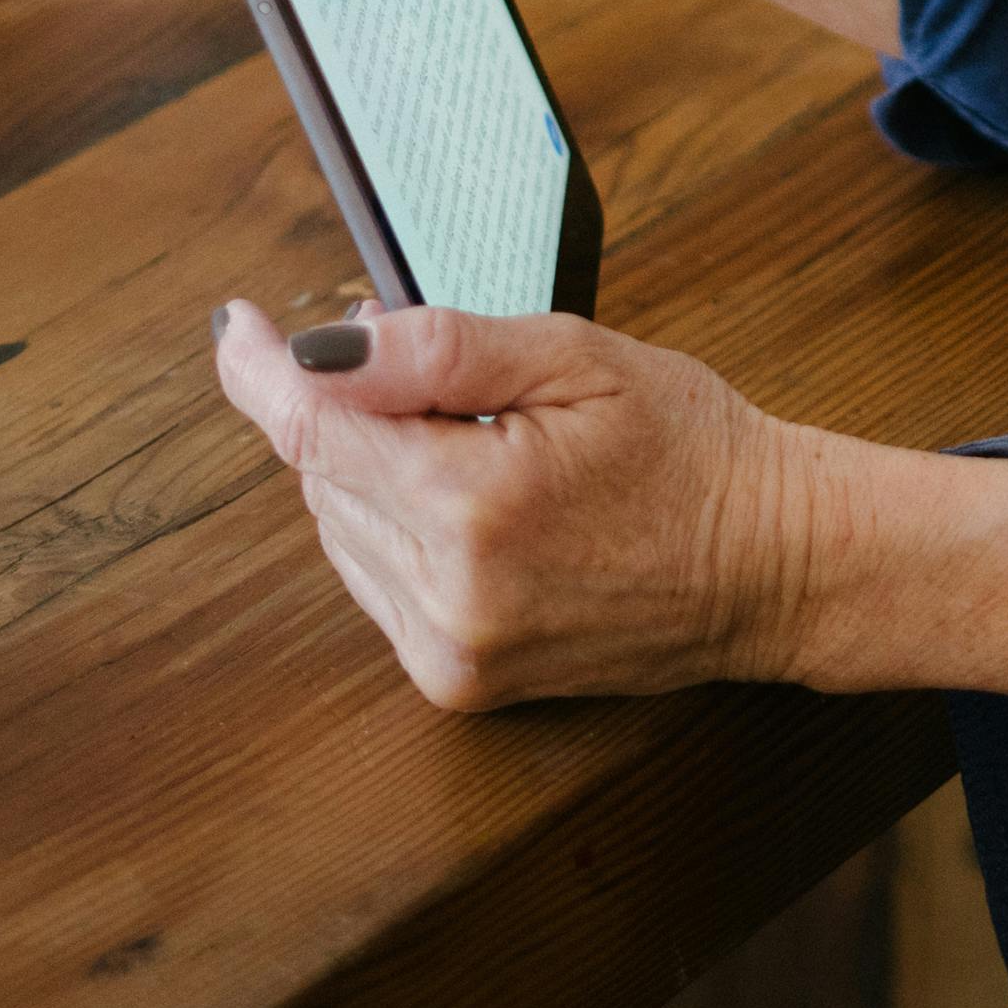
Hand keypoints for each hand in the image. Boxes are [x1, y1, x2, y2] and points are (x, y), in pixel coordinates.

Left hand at [214, 299, 816, 709]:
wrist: (771, 565)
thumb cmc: (692, 448)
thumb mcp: (580, 358)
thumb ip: (441, 350)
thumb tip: (325, 348)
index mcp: (474, 504)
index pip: (315, 429)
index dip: (264, 369)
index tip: (237, 325)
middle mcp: (447, 595)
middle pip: (325, 477)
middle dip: (354, 409)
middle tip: (437, 371)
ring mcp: (449, 650)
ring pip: (343, 531)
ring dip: (375, 471)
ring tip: (477, 438)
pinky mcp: (457, 682)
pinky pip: (377, 583)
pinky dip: (398, 527)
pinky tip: (474, 500)